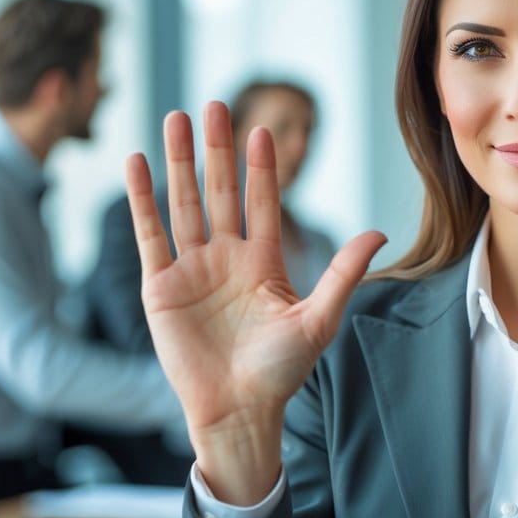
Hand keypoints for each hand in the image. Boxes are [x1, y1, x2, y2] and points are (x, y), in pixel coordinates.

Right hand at [125, 102, 385, 503]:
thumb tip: (379, 233)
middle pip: (219, 191)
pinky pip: (150, 235)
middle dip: (217, 150)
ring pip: (183, 203)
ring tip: (177, 117)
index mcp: (264, 262)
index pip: (263, 202)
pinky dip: (142, 200)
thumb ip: (343, 274)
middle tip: (216, 105)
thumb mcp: (318, 319)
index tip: (262, 130)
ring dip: (180, 162)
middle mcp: (226, 259)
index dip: (262, 168)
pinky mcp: (161, 287)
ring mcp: (192, 270)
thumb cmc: (281, 373)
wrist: (238, 412)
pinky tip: (138, 162)